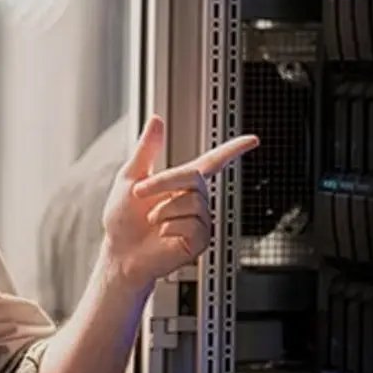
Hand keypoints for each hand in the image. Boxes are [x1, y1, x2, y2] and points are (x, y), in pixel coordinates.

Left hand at [100, 115, 257, 288]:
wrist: (120, 253)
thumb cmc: (122, 220)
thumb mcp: (130, 177)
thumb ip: (146, 149)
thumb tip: (155, 120)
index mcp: (180, 184)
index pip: (213, 162)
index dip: (233, 150)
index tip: (252, 140)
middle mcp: (194, 201)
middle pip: (194, 178)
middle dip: (162, 183)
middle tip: (138, 193)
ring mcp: (199, 221)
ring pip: (191, 203)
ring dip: (162, 210)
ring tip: (152, 221)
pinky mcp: (198, 240)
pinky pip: (192, 227)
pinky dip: (170, 228)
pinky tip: (162, 235)